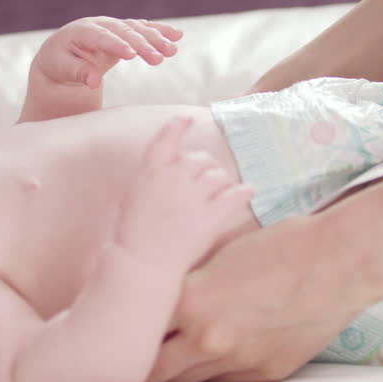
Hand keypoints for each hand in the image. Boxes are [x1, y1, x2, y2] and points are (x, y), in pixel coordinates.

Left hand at [34, 16, 181, 88]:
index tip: (132, 55)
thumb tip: (93, 82)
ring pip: (137, 29)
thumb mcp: (61, 69)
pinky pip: (143, 29)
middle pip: (124, 32)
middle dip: (143, 44)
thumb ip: (77, 72)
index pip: (101, 37)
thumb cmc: (59, 64)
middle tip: (159, 59)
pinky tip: (177, 35)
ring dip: (156, 38)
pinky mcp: (124, 32)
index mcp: (81, 31)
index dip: (117, 45)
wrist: (61, 54)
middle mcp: (100, 24)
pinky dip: (160, 31)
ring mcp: (113, 26)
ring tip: (173, 50)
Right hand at [116, 116, 254, 269]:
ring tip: (221, 194)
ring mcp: (194, 195)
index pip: (165, 139)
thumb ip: (153, 178)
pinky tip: (249, 191)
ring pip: (219, 176)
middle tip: (205, 184)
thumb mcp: (135, 196)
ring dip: (222, 183)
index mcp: (151, 171)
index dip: (177, 126)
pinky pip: (235, 195)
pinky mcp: (211, 215)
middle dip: (205, 168)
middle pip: (200, 159)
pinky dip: (244, 192)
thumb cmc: (133, 234)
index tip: (187, 119)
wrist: (142, 262)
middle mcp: (174, 176)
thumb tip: (171, 170)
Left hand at [143, 214, 374, 381]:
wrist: (339, 262)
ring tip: (154, 375)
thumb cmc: (281, 245)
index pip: (137, 333)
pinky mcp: (263, 373)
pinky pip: (224, 381)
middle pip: (154, 371)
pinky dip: (210, 374)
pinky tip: (203, 366)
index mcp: (189, 302)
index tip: (110, 341)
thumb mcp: (219, 256)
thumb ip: (187, 285)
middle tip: (120, 370)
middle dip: (137, 373)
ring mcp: (236, 361)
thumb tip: (162, 303)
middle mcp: (207, 339)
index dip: (121, 339)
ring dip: (171, 379)